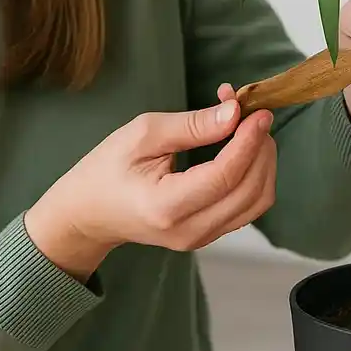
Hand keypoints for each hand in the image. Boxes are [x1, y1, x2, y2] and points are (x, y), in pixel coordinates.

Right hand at [25, 100, 276, 280]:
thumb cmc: (107, 168)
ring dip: (262, 161)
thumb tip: (235, 113)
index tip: (258, 111)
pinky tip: (241, 147)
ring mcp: (201, 239)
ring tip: (247, 128)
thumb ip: (192, 125)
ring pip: (257, 202)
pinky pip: (247, 207)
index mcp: (166, 207)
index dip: (249, 141)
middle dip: (261, 148)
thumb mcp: (143, 134)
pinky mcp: (208, 235)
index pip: (226, 175)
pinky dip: (253, 174)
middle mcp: (189, 231)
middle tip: (250, 113)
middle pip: (251, 191)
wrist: (88, 213)